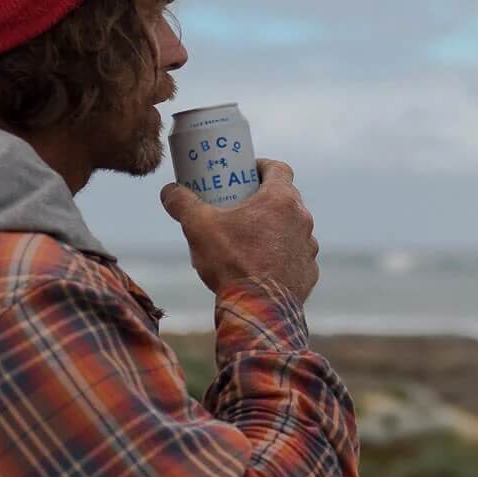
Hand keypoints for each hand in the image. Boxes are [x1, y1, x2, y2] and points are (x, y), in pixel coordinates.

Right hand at [160, 159, 321, 302]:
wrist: (258, 310)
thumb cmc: (231, 263)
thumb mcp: (198, 227)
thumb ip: (182, 203)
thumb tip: (169, 191)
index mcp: (281, 200)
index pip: (278, 168)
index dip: (261, 166)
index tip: (245, 172)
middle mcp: (302, 219)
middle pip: (284, 198)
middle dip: (263, 199)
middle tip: (239, 206)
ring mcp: (308, 246)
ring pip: (291, 228)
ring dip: (274, 228)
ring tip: (248, 239)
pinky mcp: (308, 272)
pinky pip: (295, 256)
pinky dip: (281, 256)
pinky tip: (261, 265)